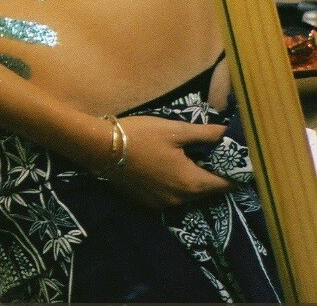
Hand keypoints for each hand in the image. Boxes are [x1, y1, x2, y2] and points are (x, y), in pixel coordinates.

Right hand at [99, 115, 233, 208]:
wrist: (98, 147)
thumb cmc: (140, 135)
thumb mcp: (175, 130)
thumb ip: (208, 134)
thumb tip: (232, 133)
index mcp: (192, 182)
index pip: (227, 184)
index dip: (235, 171)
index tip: (235, 158)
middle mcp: (181, 199)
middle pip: (208, 190)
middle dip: (211, 173)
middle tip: (209, 153)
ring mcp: (162, 204)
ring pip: (188, 194)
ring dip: (191, 180)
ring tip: (186, 159)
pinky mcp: (147, 203)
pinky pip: (170, 196)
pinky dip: (173, 184)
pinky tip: (164, 167)